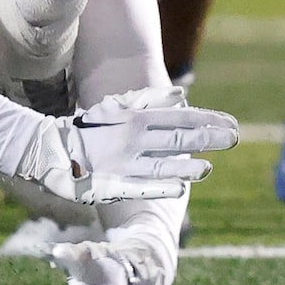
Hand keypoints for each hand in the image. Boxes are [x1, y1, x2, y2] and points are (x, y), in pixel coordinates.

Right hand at [35, 89, 238, 205]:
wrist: (49, 149)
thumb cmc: (89, 125)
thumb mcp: (118, 105)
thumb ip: (150, 100)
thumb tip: (182, 95)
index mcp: (136, 118)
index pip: (181, 118)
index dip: (208, 120)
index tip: (232, 124)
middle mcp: (133, 139)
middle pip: (177, 138)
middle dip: (208, 139)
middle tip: (235, 139)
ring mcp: (122, 164)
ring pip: (162, 165)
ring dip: (187, 167)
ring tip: (209, 168)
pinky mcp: (111, 186)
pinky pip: (140, 187)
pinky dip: (160, 187)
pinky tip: (180, 189)